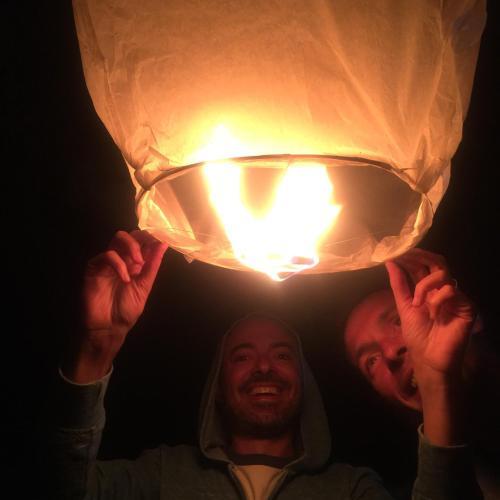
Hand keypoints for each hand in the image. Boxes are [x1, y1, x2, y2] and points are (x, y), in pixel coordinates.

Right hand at [82, 230, 167, 355]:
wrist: (108, 328)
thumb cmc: (126, 310)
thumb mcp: (144, 287)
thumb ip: (153, 265)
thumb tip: (163, 244)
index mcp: (135, 263)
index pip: (143, 241)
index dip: (152, 238)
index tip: (161, 242)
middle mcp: (122, 259)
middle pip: (131, 234)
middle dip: (142, 239)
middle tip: (148, 254)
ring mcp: (108, 262)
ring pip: (118, 238)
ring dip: (132, 247)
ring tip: (138, 265)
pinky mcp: (94, 267)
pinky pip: (107, 255)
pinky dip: (119, 264)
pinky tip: (124, 279)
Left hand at [385, 248, 474, 384]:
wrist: (429, 359)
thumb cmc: (418, 335)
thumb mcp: (404, 306)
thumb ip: (399, 284)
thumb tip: (390, 262)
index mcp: (429, 289)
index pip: (424, 265)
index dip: (412, 257)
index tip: (396, 252)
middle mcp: (444, 290)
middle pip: (438, 262)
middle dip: (419, 258)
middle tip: (404, 258)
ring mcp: (456, 297)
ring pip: (443, 274)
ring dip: (424, 285)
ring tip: (417, 303)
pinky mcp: (467, 306)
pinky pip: (451, 291)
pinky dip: (436, 299)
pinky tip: (432, 312)